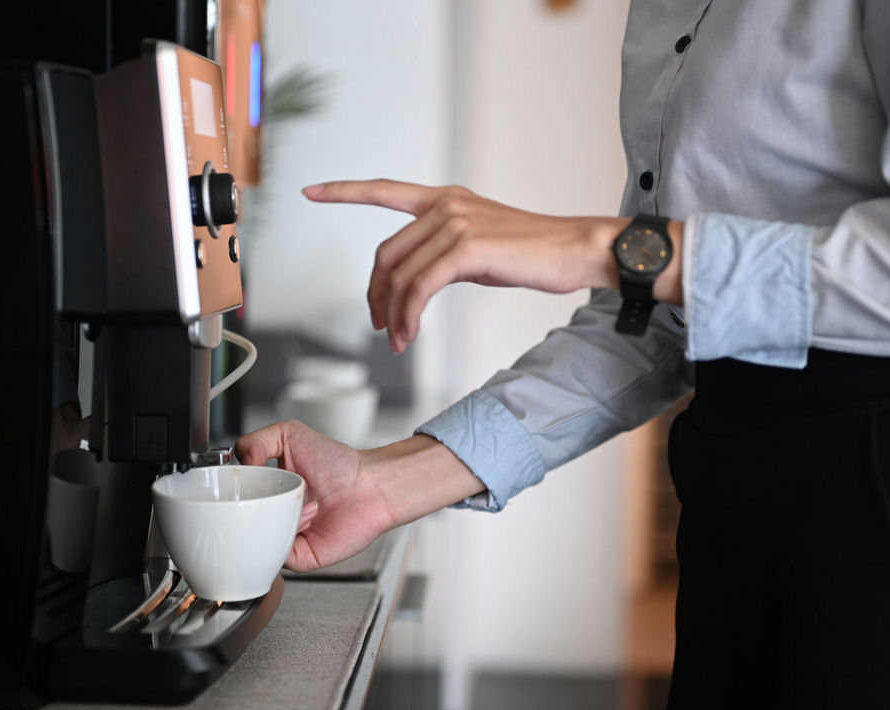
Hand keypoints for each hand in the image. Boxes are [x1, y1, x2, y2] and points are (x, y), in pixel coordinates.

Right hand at [236, 421, 486, 572]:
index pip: (235, 500)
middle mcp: (274, 517)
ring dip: (272, 521)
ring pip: (257, 542)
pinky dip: (286, 537)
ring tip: (298, 502)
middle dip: (244, 512)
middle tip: (259, 496)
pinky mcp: (301, 557)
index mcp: (267, 492)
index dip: (229, 495)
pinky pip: (279, 557)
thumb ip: (257, 439)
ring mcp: (286, 538)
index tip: (232, 485)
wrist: (371, 486)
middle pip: (240, 525)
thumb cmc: (339, 464)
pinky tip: (306, 517)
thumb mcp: (290, 435)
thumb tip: (240, 460)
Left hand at [303, 180, 628, 352]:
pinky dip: (409, 315)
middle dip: (375, 294)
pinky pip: (420, 288)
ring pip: (400, 275)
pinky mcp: (467, 247)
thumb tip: (421, 281)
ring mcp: (455, 223)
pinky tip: (411, 334)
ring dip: (392, 314)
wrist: (577, 250)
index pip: (385, 190)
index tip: (311, 191)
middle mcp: (445, 205)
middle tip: (379, 325)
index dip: (344, 190)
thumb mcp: (482, 246)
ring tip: (398, 339)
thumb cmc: (536, 253)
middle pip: (386, 253)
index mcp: (446, 199)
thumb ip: (446, 252)